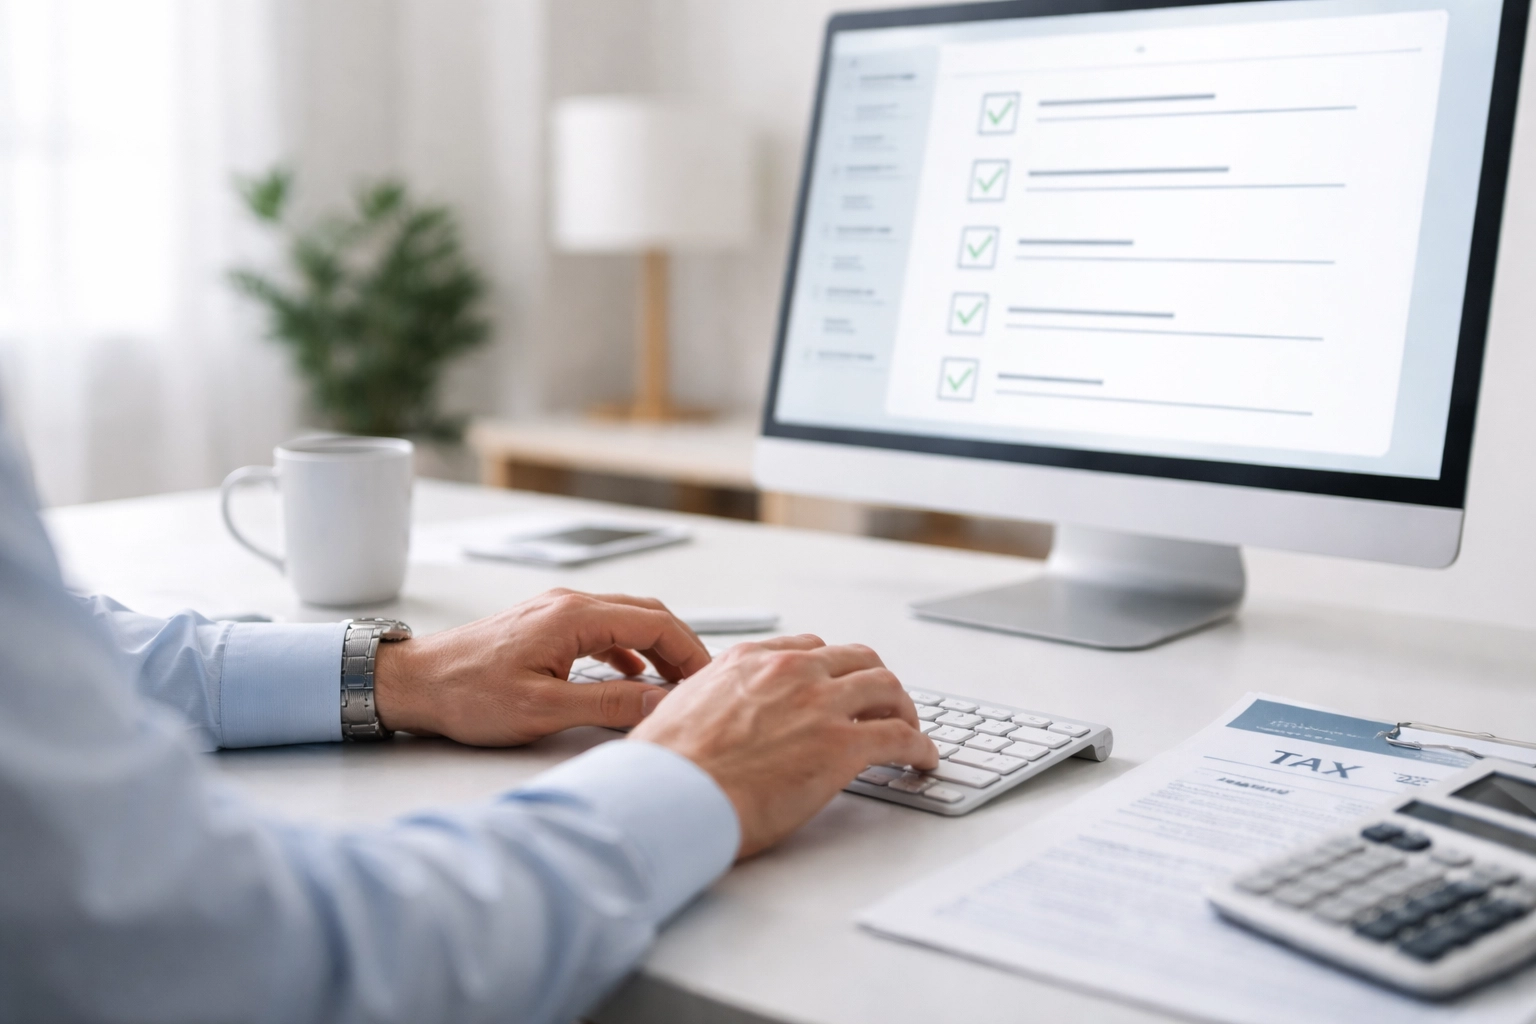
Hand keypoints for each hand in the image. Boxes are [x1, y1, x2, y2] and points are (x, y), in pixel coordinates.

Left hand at [372, 589, 710, 745]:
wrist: (412, 683)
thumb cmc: (466, 694)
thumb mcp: (543, 709)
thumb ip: (608, 705)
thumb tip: (660, 703)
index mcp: (574, 616)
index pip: (657, 622)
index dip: (691, 652)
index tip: (709, 682)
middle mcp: (568, 604)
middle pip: (647, 614)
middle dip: (680, 648)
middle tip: (700, 685)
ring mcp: (555, 612)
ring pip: (626, 619)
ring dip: (656, 648)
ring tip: (673, 684)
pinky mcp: (544, 627)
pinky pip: (602, 629)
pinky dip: (628, 649)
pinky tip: (631, 676)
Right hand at [629, 635, 937, 858]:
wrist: (669, 796)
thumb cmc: (666, 769)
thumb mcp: (678, 712)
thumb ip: (706, 705)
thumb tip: (703, 720)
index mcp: (748, 661)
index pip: (808, 649)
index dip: (831, 671)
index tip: (838, 688)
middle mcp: (788, 671)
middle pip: (856, 660)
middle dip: (874, 683)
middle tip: (883, 707)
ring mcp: (819, 704)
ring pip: (887, 688)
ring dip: (903, 709)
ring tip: (909, 731)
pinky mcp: (842, 746)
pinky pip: (901, 736)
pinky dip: (920, 746)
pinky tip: (923, 760)